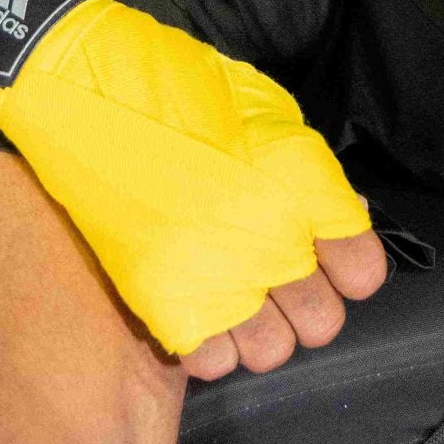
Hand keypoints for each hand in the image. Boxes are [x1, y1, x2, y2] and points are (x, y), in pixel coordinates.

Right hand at [0, 0, 384, 356]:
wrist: (80, 82)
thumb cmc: (175, 83)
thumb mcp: (261, 108)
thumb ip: (308, 171)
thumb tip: (344, 219)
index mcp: (299, 179)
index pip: (363, 268)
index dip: (348, 265)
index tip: (331, 256)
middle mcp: (268, 233)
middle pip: (322, 321)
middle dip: (307, 303)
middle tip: (278, 277)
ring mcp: (213, 271)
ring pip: (271, 352)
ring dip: (258, 329)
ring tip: (234, 293)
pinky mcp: (159, 296)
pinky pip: (210, 361)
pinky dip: (207, 342)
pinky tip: (196, 304)